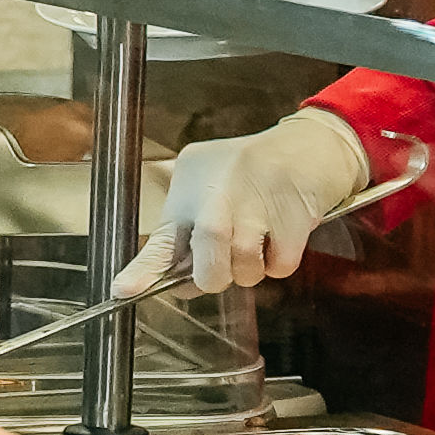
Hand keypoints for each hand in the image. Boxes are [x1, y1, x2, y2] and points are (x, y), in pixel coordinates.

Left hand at [146, 105, 374, 292]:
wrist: (311, 145)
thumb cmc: (256, 170)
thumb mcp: (211, 184)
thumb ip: (191, 233)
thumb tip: (181, 280)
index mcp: (191, 184)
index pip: (162, 237)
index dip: (143, 270)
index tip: (123, 290)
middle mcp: (218, 191)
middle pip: (208, 265)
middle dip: (216, 277)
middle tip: (226, 264)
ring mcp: (256, 202)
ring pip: (244, 270)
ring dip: (251, 269)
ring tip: (260, 239)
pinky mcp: (292, 214)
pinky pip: (279, 266)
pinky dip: (281, 261)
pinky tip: (282, 233)